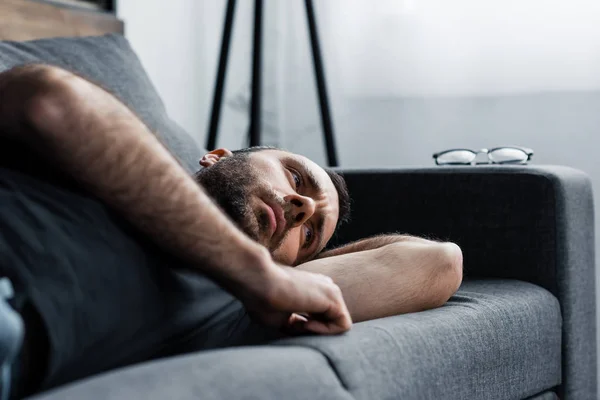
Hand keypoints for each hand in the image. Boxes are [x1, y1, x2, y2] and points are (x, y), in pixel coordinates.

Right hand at [237, 262, 351, 334]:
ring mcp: (331, 290)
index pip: (321, 317)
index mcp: (313, 290)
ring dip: (318, 331)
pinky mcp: (334, 297)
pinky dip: (325, 332)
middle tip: (295, 325)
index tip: (290, 324)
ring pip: (338, 324)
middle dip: (314, 330)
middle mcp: (325, 288)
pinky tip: (306, 324)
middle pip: (331, 321)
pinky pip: (343, 325)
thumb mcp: (280, 317)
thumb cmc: (262, 298)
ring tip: (299, 323)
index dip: (305, 328)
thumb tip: (303, 331)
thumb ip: (296, 324)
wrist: (259, 280)